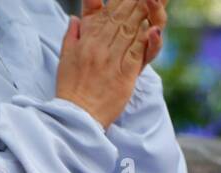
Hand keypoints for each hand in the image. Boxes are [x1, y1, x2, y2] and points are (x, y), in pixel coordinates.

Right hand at [56, 0, 150, 128]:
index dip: (122, 1)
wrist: (75, 114)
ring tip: (155, 1)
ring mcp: (112, 59)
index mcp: (87, 38)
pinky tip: (154, 29)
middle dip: (136, 3)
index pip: (108, 13)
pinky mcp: (124, 75)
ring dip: (145, 14)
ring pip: (131, 31)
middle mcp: (99, 45)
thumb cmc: (70, 88)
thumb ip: (72, 35)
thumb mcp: (66, 56)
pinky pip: (136, 54)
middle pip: (122, 18)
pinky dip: (146, 42)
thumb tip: (75, 19)